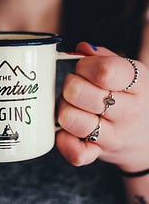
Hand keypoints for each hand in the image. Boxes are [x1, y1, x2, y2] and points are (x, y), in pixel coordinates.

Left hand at [57, 42, 148, 171]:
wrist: (143, 138)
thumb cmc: (127, 98)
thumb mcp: (125, 73)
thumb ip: (102, 57)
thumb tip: (80, 49)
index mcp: (137, 83)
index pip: (103, 71)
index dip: (84, 67)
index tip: (83, 69)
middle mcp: (128, 111)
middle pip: (78, 92)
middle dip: (69, 86)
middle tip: (76, 89)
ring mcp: (113, 136)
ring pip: (70, 118)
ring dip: (63, 110)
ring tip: (73, 108)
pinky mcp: (97, 154)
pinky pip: (73, 151)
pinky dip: (64, 141)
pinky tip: (68, 132)